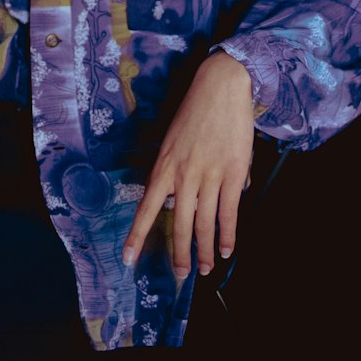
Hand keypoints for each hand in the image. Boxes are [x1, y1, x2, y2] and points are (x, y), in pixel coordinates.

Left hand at [122, 52, 253, 279]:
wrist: (220, 86)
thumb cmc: (195, 111)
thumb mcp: (175, 140)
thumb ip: (179, 171)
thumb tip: (191, 197)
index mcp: (164, 165)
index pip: (147, 208)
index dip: (137, 235)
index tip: (128, 258)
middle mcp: (183, 174)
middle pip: (179, 224)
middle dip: (180, 254)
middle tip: (181, 274)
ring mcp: (208, 175)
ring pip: (205, 224)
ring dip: (206, 250)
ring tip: (205, 268)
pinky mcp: (232, 173)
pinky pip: (228, 212)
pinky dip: (228, 235)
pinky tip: (227, 249)